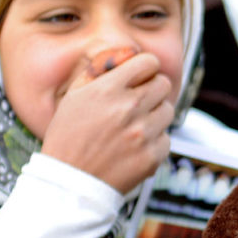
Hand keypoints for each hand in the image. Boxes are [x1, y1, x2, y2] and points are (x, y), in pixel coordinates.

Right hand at [42, 52, 173, 192]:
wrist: (69, 184)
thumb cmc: (68, 137)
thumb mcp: (73, 97)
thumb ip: (97, 71)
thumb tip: (123, 54)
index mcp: (108, 89)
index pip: (149, 62)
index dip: (146, 68)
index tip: (142, 76)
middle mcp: (128, 108)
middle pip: (164, 84)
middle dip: (153, 90)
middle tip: (140, 102)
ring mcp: (142, 133)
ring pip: (168, 110)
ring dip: (155, 116)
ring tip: (135, 127)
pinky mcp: (152, 156)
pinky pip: (166, 138)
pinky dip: (154, 142)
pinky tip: (134, 148)